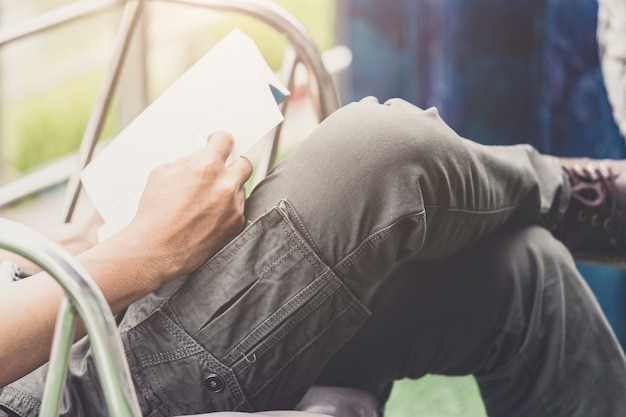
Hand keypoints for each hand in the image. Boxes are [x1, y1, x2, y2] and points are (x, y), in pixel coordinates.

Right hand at [124, 131, 251, 282]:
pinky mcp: (237, 224)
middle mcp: (225, 184)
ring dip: (228, 189)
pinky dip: (228, 209)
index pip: (226, 140)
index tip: (219, 142)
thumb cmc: (154, 213)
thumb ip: (186, 161)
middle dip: (233, 164)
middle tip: (222, 169)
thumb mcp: (162, 174)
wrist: (156, 250)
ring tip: (207, 200)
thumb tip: (199, 155)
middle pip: (244, 163)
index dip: (221, 139)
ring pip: (240, 188)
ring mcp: (234, 206)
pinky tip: (209, 216)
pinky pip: (238, 208)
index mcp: (207, 166)